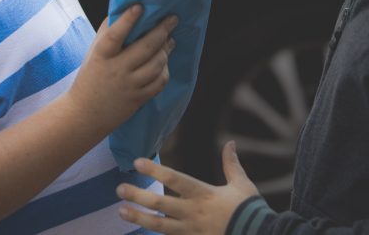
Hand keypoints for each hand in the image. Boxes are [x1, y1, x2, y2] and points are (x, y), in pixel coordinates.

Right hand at [67, 4, 176, 132]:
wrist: (85, 114)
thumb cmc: (91, 75)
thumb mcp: (94, 52)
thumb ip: (108, 31)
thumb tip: (127, 7)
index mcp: (101, 55)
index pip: (114, 36)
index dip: (127, 21)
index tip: (140, 6)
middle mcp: (116, 70)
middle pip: (144, 48)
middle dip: (162, 31)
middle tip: (172, 19)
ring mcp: (128, 86)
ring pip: (156, 64)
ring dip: (166, 50)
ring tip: (170, 40)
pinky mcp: (138, 99)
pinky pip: (159, 82)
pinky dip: (165, 70)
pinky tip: (164, 62)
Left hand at [116, 141, 259, 234]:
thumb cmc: (249, 210)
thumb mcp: (242, 184)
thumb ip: (231, 164)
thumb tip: (230, 143)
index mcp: (204, 194)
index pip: (175, 179)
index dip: (155, 170)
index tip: (137, 162)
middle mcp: (194, 212)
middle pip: (161, 203)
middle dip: (138, 195)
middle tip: (119, 189)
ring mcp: (191, 230)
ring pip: (159, 225)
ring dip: (139, 217)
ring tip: (121, 211)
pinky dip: (154, 234)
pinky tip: (139, 230)